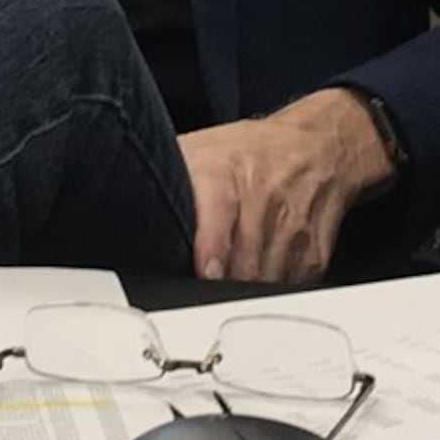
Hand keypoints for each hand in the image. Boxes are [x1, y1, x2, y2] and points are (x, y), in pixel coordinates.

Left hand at [177, 90, 395, 283]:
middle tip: (196, 290)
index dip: (211, 250)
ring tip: (222, 284)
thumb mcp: (201, 151)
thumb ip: (165, 179)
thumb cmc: (251, 152)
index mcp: (227, 174)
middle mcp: (264, 202)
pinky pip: (287, 288)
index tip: (202, 271)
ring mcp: (292, 231)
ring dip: (241, 292)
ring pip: (265, 282)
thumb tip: (121, 204)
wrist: (318, 146)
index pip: (220, 216)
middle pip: (242, 262)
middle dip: (217, 283)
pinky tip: (253, 278)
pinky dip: (267, 293)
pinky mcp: (312, 256)